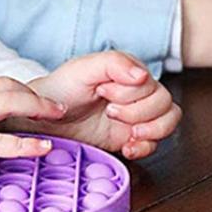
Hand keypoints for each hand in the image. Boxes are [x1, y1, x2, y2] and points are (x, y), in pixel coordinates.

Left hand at [7, 52, 181, 160]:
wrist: (43, 120)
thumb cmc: (60, 89)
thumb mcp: (82, 69)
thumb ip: (113, 64)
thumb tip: (143, 74)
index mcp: (126, 72)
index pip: (152, 83)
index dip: (131, 92)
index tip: (103, 93)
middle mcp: (135, 92)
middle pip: (165, 103)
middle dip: (138, 111)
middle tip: (110, 112)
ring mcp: (135, 115)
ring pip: (168, 121)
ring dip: (150, 130)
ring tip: (126, 133)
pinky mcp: (130, 137)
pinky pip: (156, 143)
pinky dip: (146, 147)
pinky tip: (126, 147)